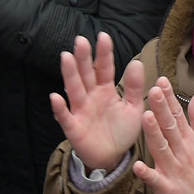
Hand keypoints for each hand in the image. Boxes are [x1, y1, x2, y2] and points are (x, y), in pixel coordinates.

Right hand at [51, 33, 148, 172]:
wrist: (113, 157)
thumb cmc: (121, 131)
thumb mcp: (133, 108)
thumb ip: (135, 87)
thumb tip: (137, 62)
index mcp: (106, 90)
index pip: (104, 68)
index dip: (103, 54)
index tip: (103, 36)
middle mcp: (91, 97)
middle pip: (86, 74)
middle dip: (83, 58)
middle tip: (81, 40)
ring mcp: (80, 111)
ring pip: (74, 89)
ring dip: (70, 74)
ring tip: (66, 57)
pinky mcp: (73, 128)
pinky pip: (65, 116)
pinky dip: (59, 108)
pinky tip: (56, 96)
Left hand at [132, 79, 193, 193]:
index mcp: (189, 140)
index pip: (178, 115)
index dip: (170, 98)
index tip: (161, 82)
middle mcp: (181, 152)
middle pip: (170, 128)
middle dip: (161, 109)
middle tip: (153, 91)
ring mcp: (173, 170)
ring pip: (162, 149)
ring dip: (154, 134)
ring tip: (146, 117)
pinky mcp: (166, 188)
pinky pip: (155, 180)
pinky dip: (147, 173)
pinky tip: (138, 165)